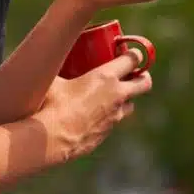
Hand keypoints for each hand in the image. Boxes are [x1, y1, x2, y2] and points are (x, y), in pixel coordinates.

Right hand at [37, 51, 151, 161]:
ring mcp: (114, 116)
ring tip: (110, 95)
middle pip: (144, 83)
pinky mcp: (108, 132)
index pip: (133, 60)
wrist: (52, 140)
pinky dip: (110, 115)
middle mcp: (116, 95)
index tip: (131, 53)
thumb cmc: (51, 105)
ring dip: (125, 99)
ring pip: (131, 104)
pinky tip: (94, 114)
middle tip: (133, 74)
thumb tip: (48, 61)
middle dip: (142, 77)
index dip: (135, 54)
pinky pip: (114, 121)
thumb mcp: (54, 79)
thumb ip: (57, 68)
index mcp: (105, 77)